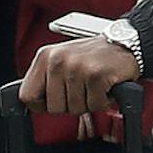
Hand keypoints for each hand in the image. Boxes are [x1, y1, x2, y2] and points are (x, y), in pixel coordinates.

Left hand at [21, 38, 137, 117]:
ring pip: (75, 108)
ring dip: (88, 102)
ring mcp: (77, 67)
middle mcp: (58, 60)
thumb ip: (46, 79)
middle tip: (82, 89)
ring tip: (93, 85)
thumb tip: (30, 103)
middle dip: (70, 105)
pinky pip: (94, 105)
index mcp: (45, 56)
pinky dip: (103, 101)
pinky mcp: (96, 75)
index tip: (54, 101)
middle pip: (53, 107)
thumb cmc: (93, 56)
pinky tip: (104, 87)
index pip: (27, 95)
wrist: (125, 44)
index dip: (41, 105)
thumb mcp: (62, 60)